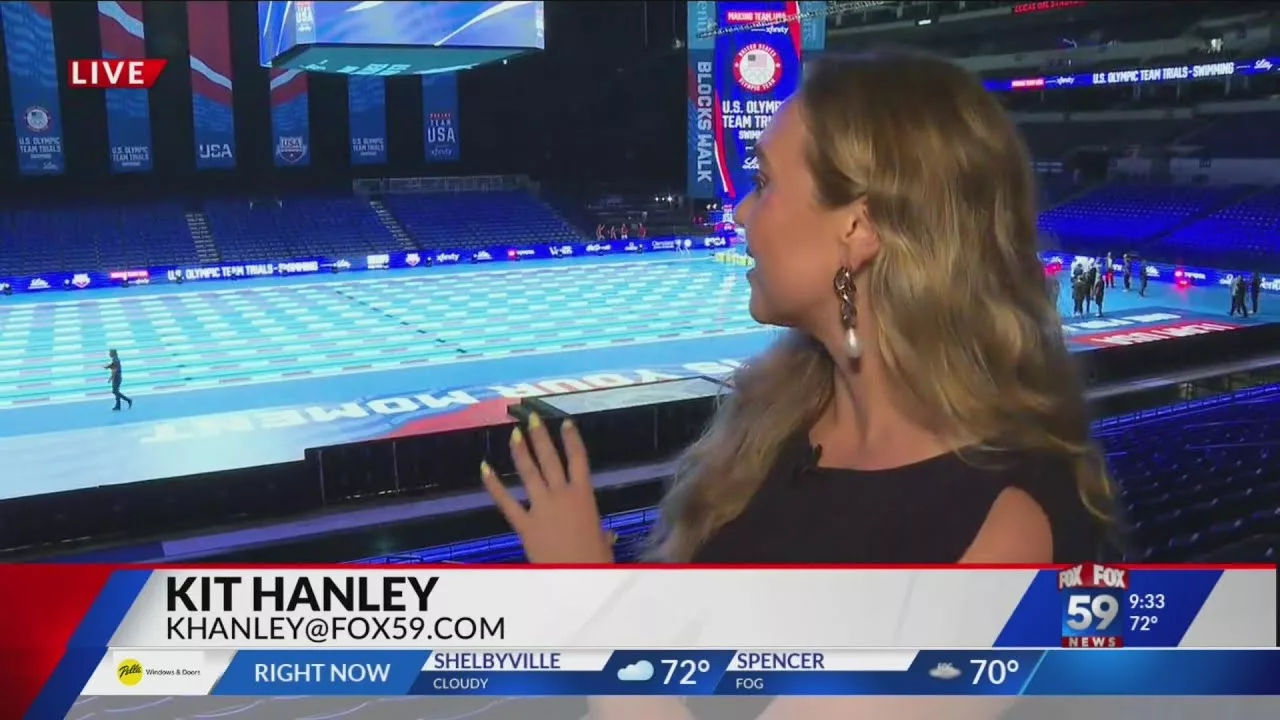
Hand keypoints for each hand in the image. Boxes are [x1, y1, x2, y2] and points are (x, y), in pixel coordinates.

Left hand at [481, 413, 613, 563]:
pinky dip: (494, 485)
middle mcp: (562, 495)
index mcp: (584, 496)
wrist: (577, 579)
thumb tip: (606, 535)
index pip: (579, 459)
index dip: (572, 439)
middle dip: (541, 437)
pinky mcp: (524, 524)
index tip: (565, 422)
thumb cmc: (596, 562)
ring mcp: (541, 508)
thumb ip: (601, 535)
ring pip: (529, 473)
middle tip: (532, 418)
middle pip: (551, 459)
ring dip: (520, 451)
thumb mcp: (604, 544)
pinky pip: (506, 502)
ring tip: (514, 434)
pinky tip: (484, 469)